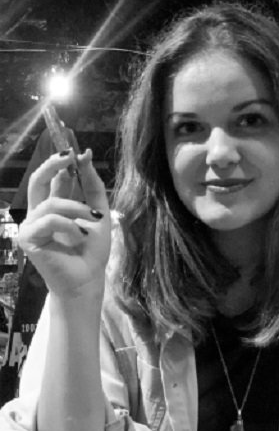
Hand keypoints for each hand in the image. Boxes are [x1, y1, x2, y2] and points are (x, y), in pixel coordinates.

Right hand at [18, 149, 110, 297]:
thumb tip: (85, 155)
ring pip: (52, 202)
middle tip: (69, 154)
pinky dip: (70, 226)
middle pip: (37, 180)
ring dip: (78, 209)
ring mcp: (31, 225)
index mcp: (55, 207)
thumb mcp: (99, 214)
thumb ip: (92, 187)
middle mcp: (40, 214)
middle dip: (52, 164)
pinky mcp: (28, 238)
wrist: (88, 279)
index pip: (54, 178)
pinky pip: (50, 220)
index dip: (62, 162)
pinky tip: (79, 237)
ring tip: (93, 221)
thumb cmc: (92, 252)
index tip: (76, 151)